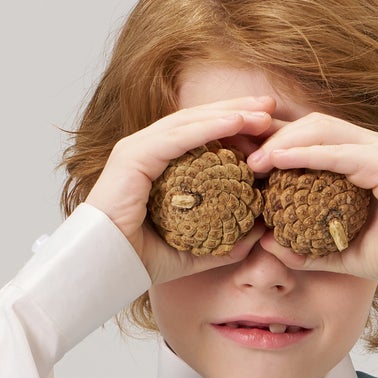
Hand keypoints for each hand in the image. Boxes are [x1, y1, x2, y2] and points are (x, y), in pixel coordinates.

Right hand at [88, 97, 280, 285]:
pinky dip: (210, 127)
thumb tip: (260, 233)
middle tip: (273, 108)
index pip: (201, 137)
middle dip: (238, 111)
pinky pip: (178, 136)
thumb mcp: (194, 250)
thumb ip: (226, 242)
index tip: (268, 129)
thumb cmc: (139, 261)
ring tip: (264, 112)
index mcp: (156, 166)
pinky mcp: (133, 155)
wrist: (103, 270)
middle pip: (199, 121)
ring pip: (191, 122)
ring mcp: (137, 149)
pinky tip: (238, 122)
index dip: (235, 128)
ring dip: (230, 114)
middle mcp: (146, 150)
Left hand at [244, 114, 377, 280]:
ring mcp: (375, 149)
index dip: (272, 141)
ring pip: (319, 128)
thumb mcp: (336, 252)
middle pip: (308, 124)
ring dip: (283, 140)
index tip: (241, 157)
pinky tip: (278, 160)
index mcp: (353, 158)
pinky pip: (337, 151)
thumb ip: (303, 248)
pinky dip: (305, 152)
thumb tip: (266, 243)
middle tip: (241, 156)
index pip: (306, 136)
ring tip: (255, 160)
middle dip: (271, 134)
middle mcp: (364, 146)